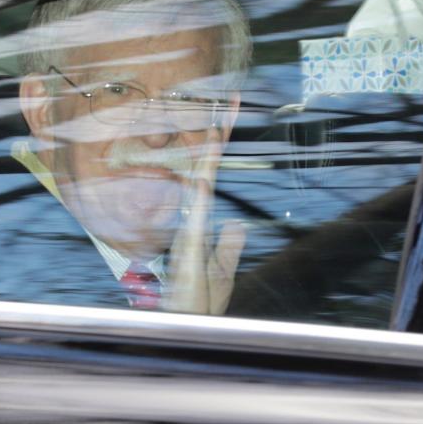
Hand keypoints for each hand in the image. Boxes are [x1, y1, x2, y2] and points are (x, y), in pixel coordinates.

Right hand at [162, 126, 245, 314]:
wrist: (186, 324)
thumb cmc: (200, 301)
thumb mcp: (223, 269)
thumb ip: (229, 245)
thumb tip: (236, 223)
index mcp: (201, 220)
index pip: (211, 176)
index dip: (219, 148)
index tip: (225, 118)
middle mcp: (193, 217)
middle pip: (207, 169)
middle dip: (217, 137)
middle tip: (227, 99)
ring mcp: (189, 226)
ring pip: (201, 180)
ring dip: (209, 152)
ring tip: (217, 120)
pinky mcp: (189, 243)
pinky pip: (196, 210)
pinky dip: (199, 190)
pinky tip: (202, 172)